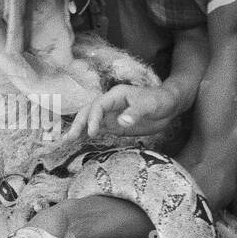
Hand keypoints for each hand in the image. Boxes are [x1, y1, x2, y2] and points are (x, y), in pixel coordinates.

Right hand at [63, 83, 181, 143]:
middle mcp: (109, 104)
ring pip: (90, 121)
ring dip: (79, 130)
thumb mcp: (150, 105)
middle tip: (69, 138)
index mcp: (115, 95)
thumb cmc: (160, 100)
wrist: (169, 105)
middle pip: (89, 112)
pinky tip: (79, 142)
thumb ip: (135, 113)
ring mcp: (111, 115)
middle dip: (79, 124)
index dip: (93, 118)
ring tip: (67, 141)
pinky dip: (87, 134)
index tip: (92, 132)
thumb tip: (121, 122)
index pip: (98, 106)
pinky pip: (98, 129)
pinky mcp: (114, 125)